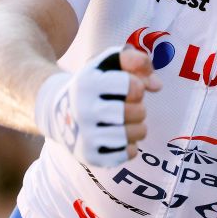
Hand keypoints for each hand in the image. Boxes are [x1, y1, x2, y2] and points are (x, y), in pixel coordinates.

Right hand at [36, 45, 160, 166]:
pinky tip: (119, 138)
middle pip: (138, 112)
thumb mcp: (108, 63)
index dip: (138, 86)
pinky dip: (130, 146)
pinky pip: (127, 154)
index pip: (133, 86)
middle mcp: (84, 110)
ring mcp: (86, 136)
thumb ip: (135, 61)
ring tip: (127, 122)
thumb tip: (157, 86)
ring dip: (138, 128)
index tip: (129, 88)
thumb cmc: (93, 85)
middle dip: (139, 108)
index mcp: (88, 83)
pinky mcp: (90, 156)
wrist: (59, 113)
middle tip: (127, 107)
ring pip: (136, 134)